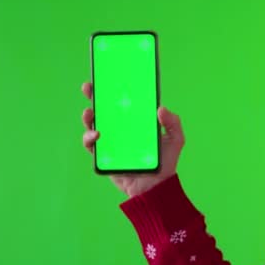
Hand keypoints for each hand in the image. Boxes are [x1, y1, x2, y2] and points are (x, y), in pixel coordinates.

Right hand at [81, 82, 184, 197]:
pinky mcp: (103, 156)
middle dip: (94, 95)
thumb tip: (161, 108)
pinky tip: (96, 135)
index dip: (114, 88)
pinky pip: (91, 145)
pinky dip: (89, 138)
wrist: (155, 188)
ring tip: (90, 113)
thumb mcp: (175, 139)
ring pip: (93, 124)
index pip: (122, 101)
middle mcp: (121, 128)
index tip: (108, 75)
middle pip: (104, 108)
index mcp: (136, 121)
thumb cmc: (166, 163)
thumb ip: (173, 122)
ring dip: (88, 116)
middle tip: (89, 87)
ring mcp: (111, 141)